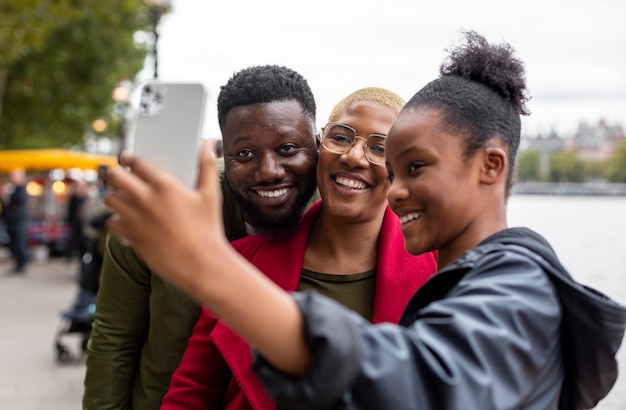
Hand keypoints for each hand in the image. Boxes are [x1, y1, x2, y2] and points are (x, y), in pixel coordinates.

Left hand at [105, 141, 227, 296]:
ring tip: (122, 197)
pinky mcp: (131, 237)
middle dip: (114, 173)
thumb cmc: (208, 229)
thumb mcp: (211, 195)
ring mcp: (136, 219)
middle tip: (118, 176)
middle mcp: (146, 200)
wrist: (201, 264)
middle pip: (114, 176)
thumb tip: (208, 144)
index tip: (127, 158)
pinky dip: (116, 221)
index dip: (128, 158)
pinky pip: (112, 223)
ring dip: (114, 197)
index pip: (136, 162)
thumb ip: (207, 166)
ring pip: (109, 200)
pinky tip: (126, 220)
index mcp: (165, 185)